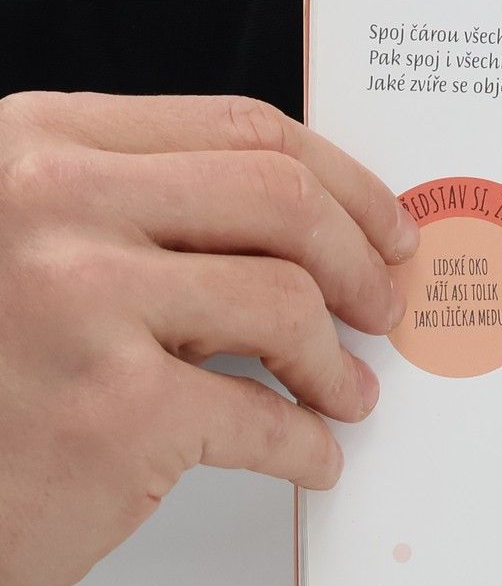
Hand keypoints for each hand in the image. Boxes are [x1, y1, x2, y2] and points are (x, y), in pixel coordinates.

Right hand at [0, 92, 418, 585]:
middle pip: (281, 199)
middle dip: (359, 257)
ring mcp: (78, 303)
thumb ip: (138, 205)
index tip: (380, 222)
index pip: (237, 128)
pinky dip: (307, 445)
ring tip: (345, 393)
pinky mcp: (113, 412)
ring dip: (336, 361)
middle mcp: (48, 204)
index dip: (338, 178)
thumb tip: (311, 223)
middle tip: (382, 304)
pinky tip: (311, 456)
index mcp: (37, 144)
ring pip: (287, 302)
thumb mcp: (28, 238)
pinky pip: (265, 418)